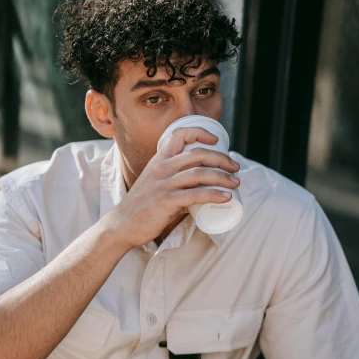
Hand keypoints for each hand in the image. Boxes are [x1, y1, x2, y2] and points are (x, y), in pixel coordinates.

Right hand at [106, 127, 239, 248]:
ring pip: (199, 174)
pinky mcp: (165, 201)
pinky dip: (214, 195)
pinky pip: (195, 195)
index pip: (179, 134)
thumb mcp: (155, 184)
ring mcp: (163, 184)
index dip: (200, 133)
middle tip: (235, 167)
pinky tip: (226, 196)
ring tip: (236, 182)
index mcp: (158, 160)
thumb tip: (200, 189)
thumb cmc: (142, 207)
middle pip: (198, 154)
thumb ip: (175, 182)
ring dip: (222, 176)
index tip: (216, 140)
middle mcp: (161, 168)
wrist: (122, 225)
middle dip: (222, 158)